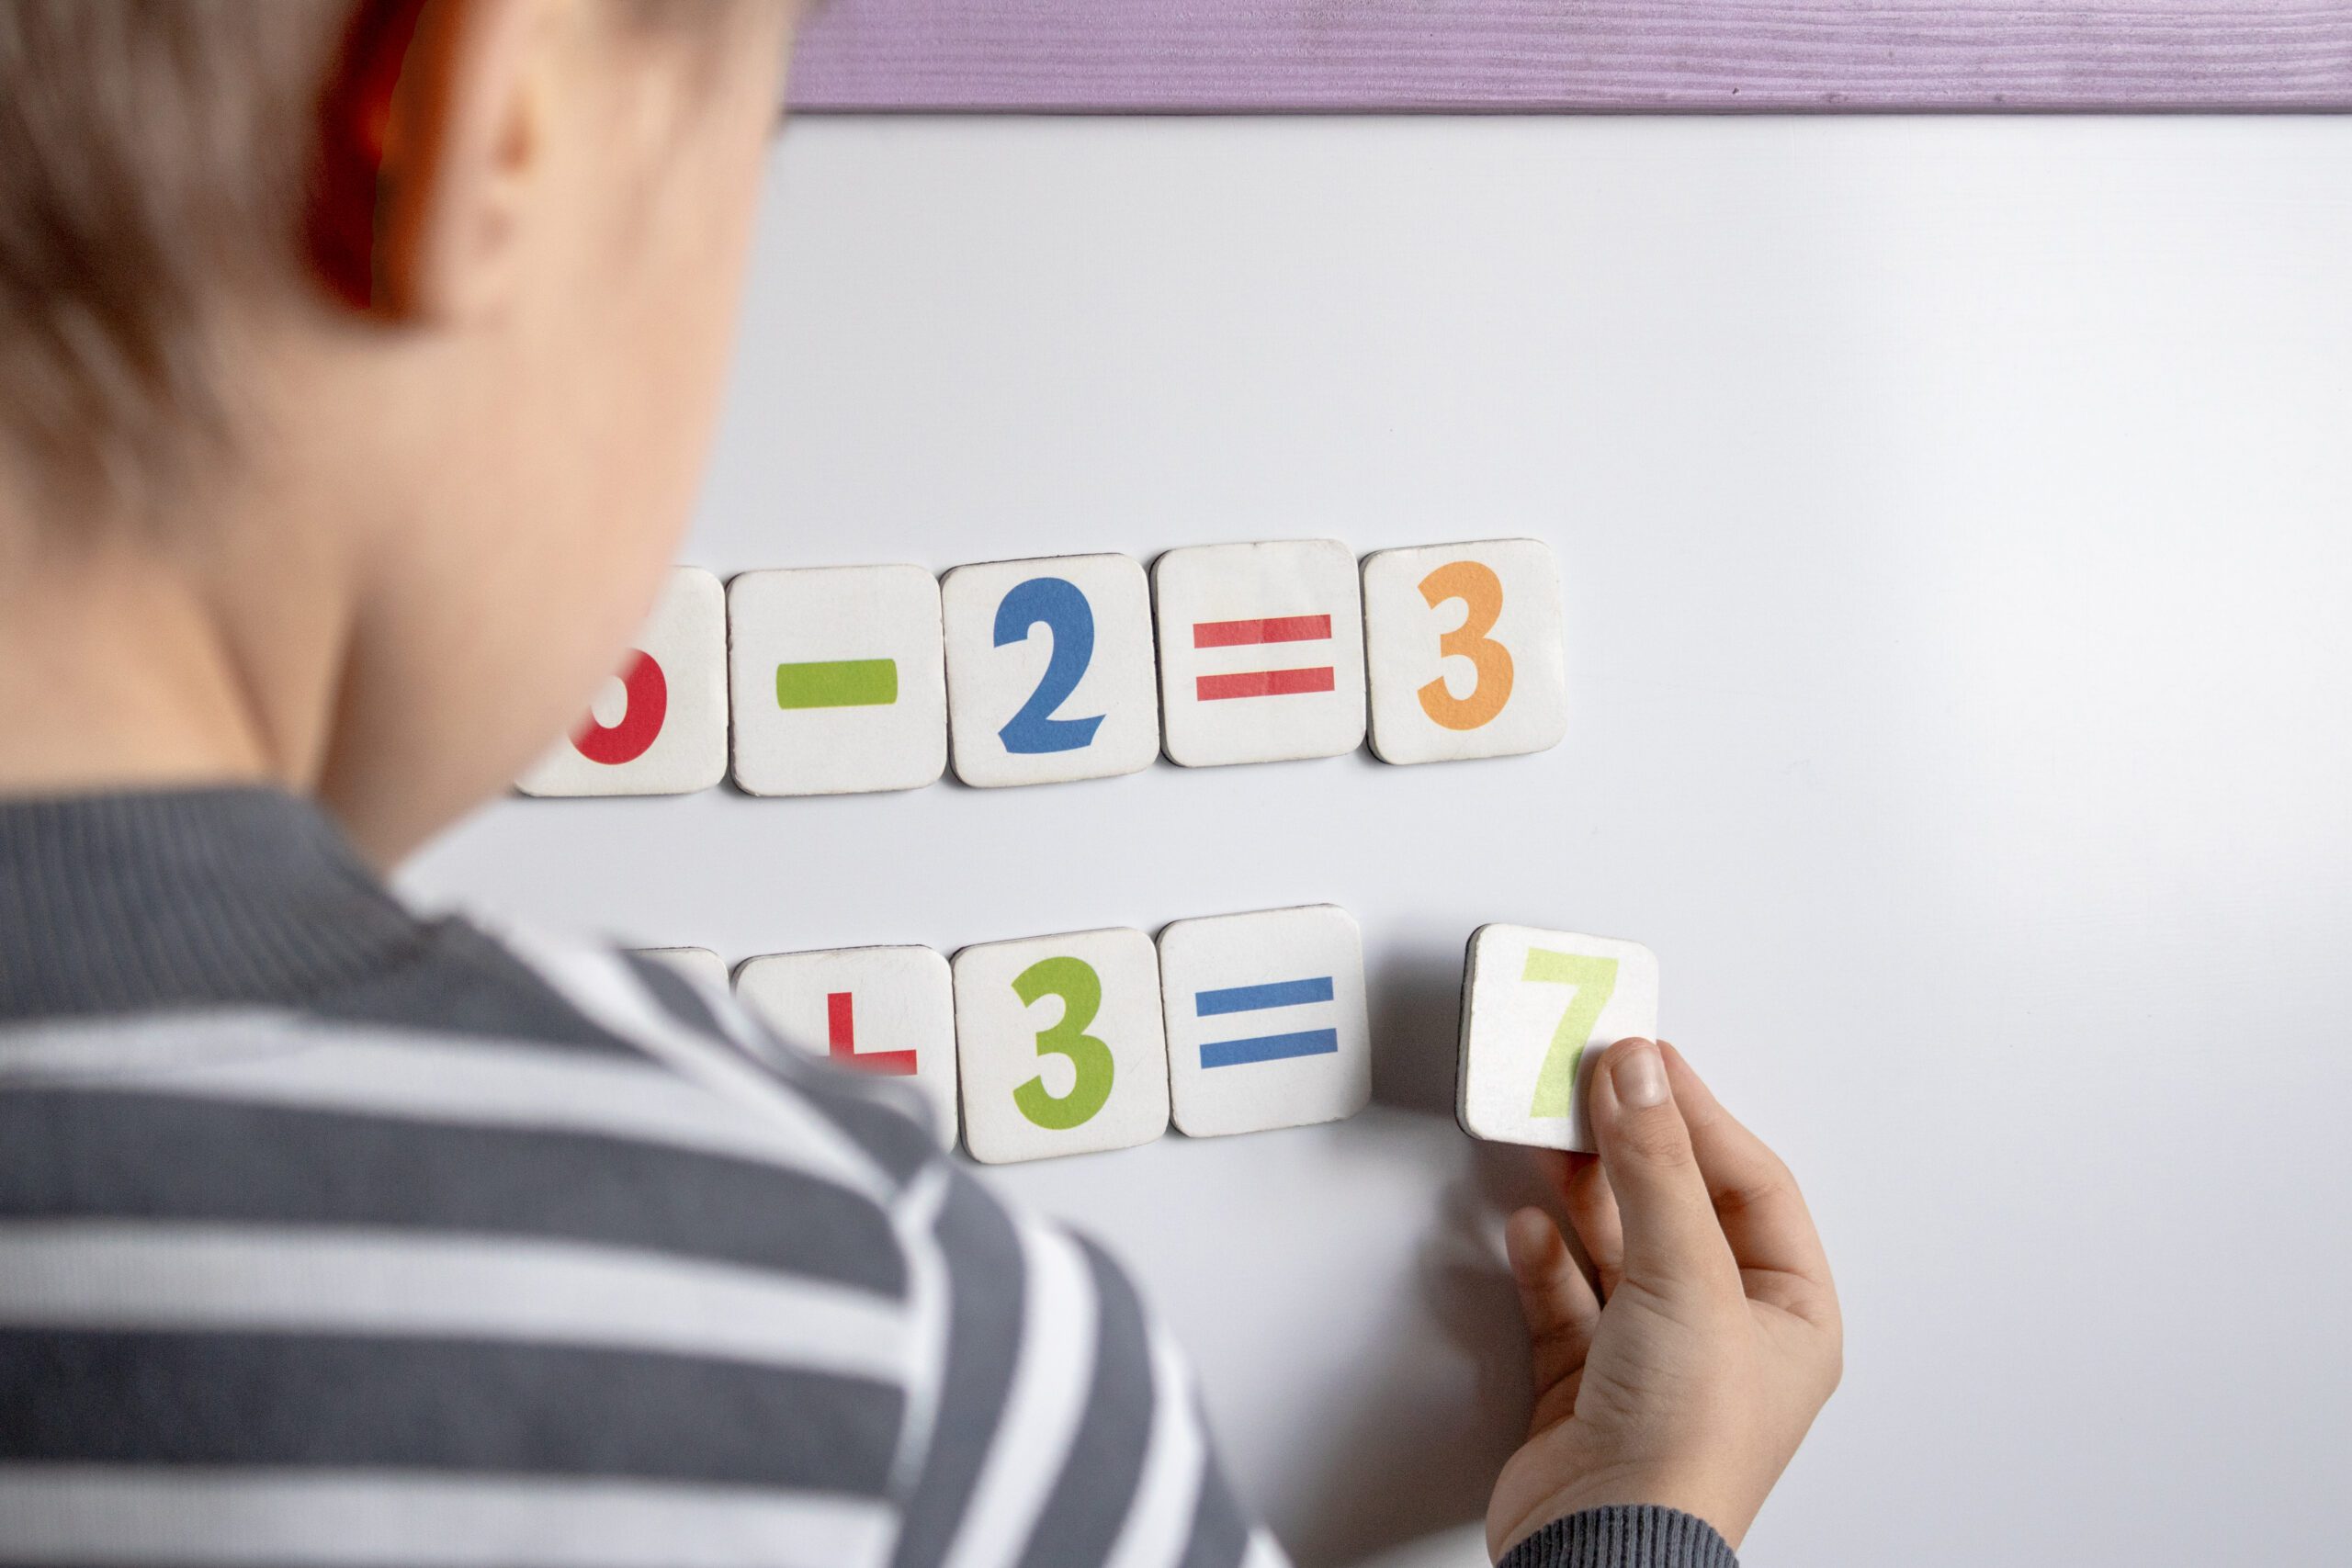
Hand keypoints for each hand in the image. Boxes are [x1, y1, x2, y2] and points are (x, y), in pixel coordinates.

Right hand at [1485, 1039, 1841, 1558]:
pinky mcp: (1584, 1385)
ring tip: (1551, 1141)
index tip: (1648, 1060)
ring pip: (1616, 1248)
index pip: (1751, 1185)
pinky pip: (1566, 1297)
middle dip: (1632, 1148)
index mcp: (1790, 1317)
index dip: (1700, 1115)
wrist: (1604, 1546)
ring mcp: (1652, 1362)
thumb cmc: (1686, 1452)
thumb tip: (1641, 1077)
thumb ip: (1656, 1166)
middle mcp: (1726, 1338)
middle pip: (1678, 1209)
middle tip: (1590, 1087)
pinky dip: (1543, 1258)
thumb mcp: (1685, 1276)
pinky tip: (1528, 1229)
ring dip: (1583, 1194)